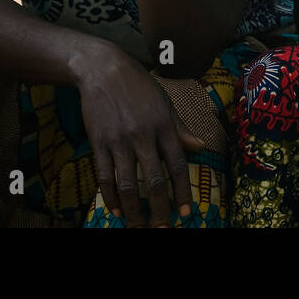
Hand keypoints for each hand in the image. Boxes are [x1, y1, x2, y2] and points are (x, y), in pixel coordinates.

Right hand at [75, 45, 205, 226]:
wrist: (103, 69)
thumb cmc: (139, 86)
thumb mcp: (165, 103)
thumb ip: (181, 129)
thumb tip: (201, 147)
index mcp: (164, 126)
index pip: (177, 165)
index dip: (182, 192)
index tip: (185, 213)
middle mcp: (143, 135)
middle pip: (154, 180)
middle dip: (159, 209)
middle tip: (161, 228)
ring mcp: (119, 140)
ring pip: (127, 184)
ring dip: (133, 210)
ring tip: (138, 226)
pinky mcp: (98, 142)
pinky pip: (104, 175)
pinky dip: (110, 196)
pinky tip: (116, 210)